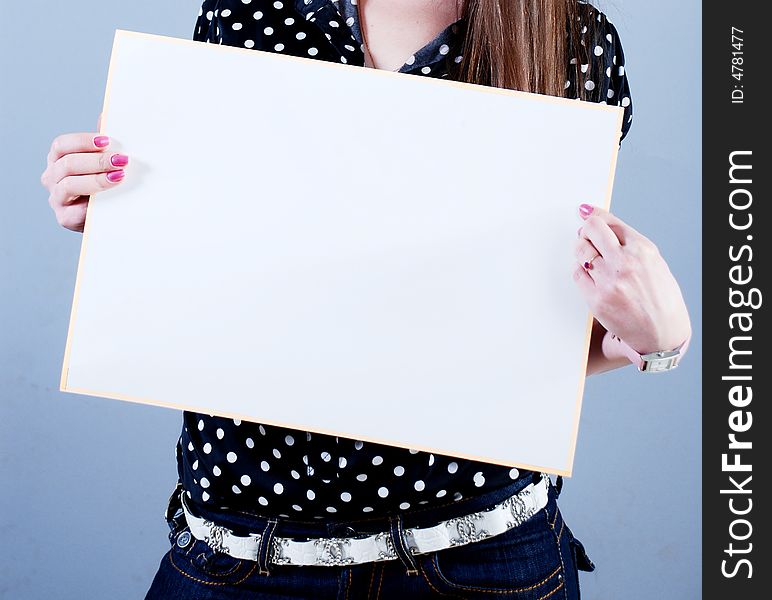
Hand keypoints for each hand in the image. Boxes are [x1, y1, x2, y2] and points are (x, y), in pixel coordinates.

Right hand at [40, 116, 127, 231]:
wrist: (110, 217)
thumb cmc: (107, 186)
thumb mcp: (106, 163)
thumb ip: (104, 144)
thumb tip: (107, 116)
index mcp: (58, 160)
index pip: (62, 145)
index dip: (82, 141)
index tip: (106, 141)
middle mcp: (53, 177)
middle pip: (67, 164)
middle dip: (96, 161)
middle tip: (121, 160)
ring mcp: (57, 198)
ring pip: (69, 184)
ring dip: (96, 179)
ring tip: (119, 176)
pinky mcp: (65, 218)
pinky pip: (75, 209)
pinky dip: (93, 202)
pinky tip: (109, 199)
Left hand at [573, 203, 690, 354]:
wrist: (662, 334)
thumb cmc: (660, 299)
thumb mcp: (654, 264)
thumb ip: (630, 244)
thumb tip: (604, 225)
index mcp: (643, 249)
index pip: (610, 222)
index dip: (594, 216)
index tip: (585, 212)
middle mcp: (626, 262)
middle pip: (592, 230)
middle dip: (585, 230)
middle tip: (585, 236)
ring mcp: (610, 281)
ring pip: (581, 251)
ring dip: (581, 251)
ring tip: (588, 257)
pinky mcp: (597, 299)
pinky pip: (577, 274)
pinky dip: (580, 271)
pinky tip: (589, 275)